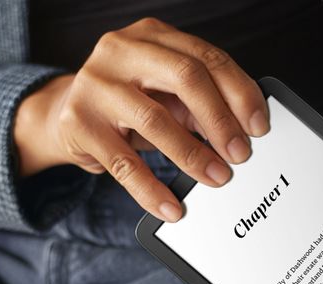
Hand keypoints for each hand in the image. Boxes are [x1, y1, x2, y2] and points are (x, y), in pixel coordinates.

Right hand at [12, 18, 268, 221]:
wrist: (63, 115)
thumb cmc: (129, 102)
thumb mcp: (166, 93)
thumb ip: (201, 102)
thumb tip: (243, 131)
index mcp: (152, 35)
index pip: (207, 58)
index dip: (239, 93)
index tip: (259, 126)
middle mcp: (121, 51)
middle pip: (185, 77)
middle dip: (220, 119)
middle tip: (240, 153)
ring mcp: (95, 85)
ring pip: (154, 120)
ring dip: (193, 154)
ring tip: (217, 177)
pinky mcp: (78, 124)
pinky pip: (124, 164)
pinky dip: (151, 190)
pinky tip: (172, 207)